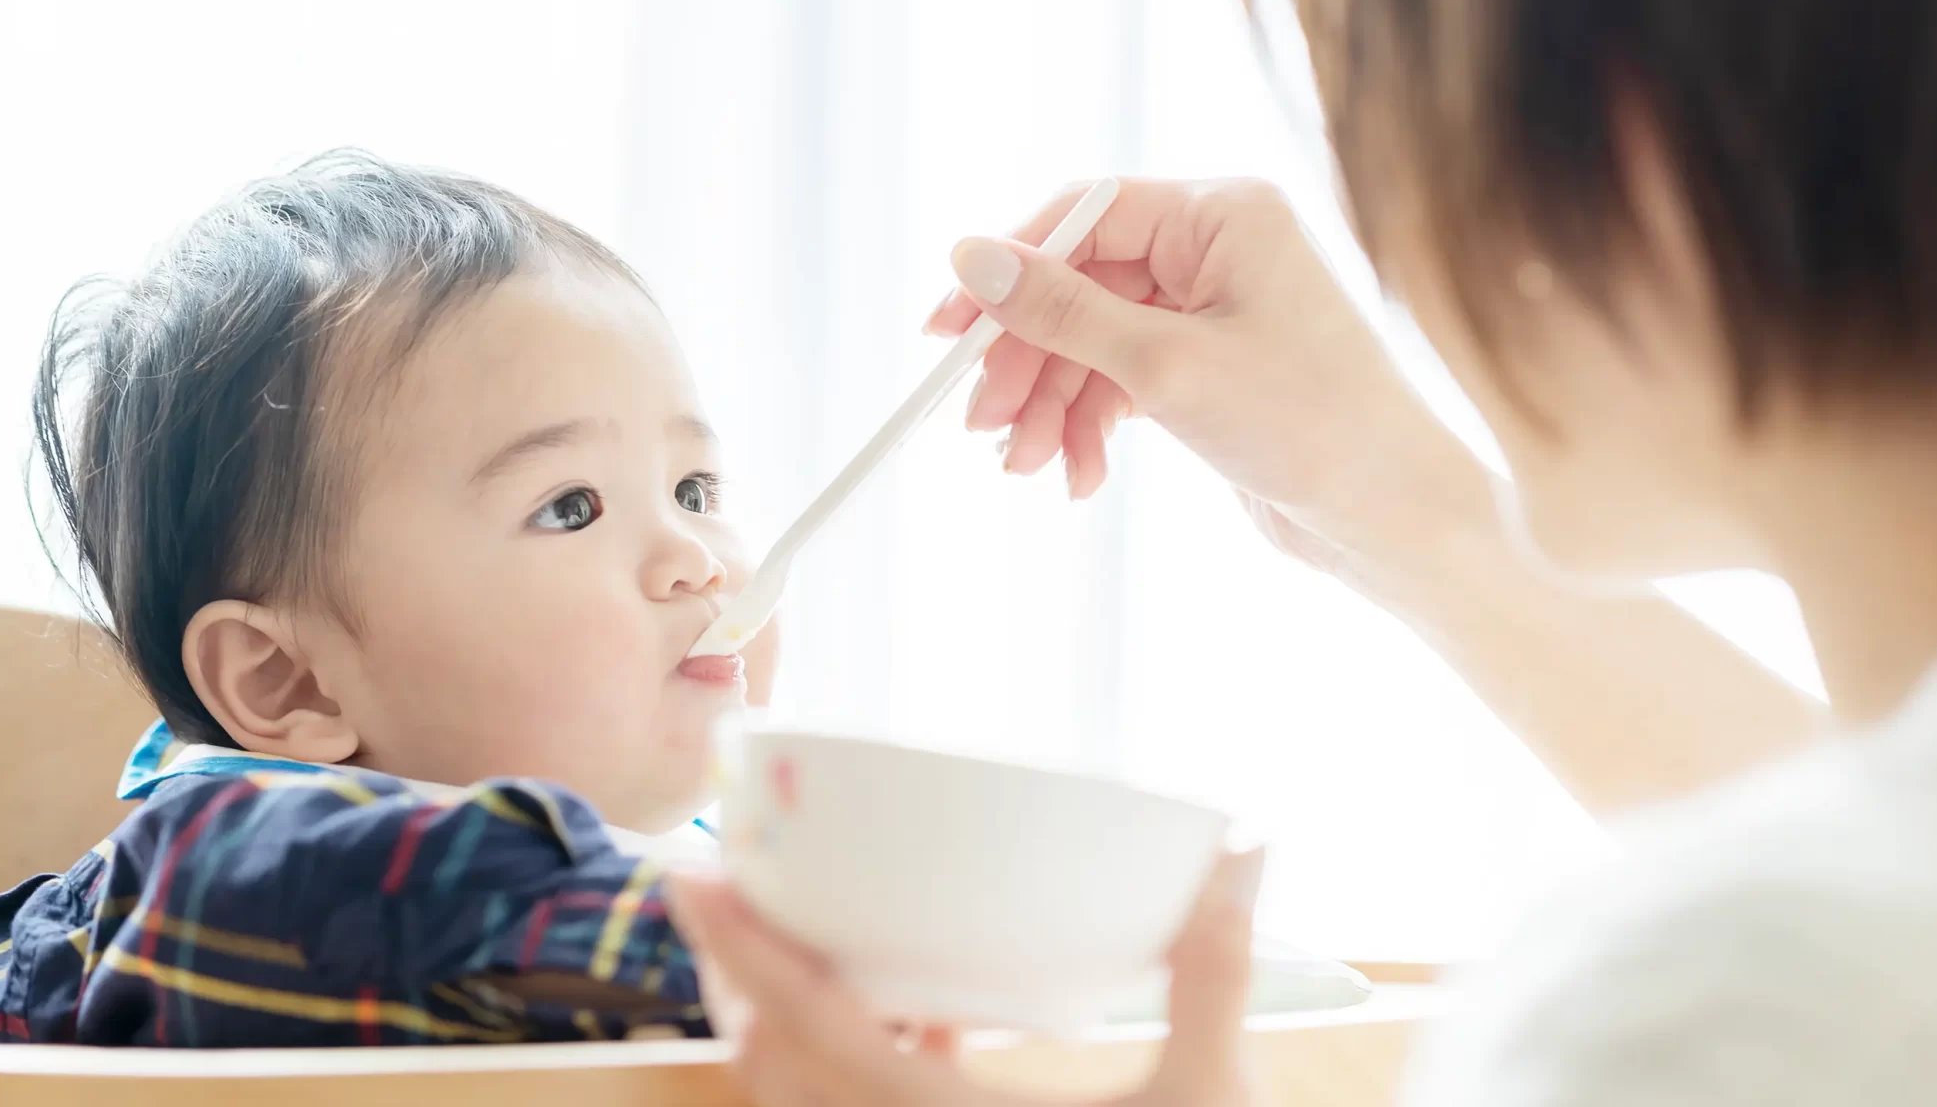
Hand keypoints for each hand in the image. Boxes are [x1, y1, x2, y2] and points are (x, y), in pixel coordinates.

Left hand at [667, 849, 1265, 1106]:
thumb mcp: (1209, 1098)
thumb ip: (1213, 978)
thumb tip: (1243, 856)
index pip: (812, 1028)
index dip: (744, 951)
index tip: (694, 879)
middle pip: (772, 1067)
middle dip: (744, 980)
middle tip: (748, 893)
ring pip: (801, 1104)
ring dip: (792, 1028)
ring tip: (823, 950)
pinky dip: (854, 1067)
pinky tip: (927, 1023)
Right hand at [930, 178, 1489, 589]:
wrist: (1398, 518)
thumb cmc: (1310, 425)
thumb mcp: (1167, 367)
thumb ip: (1062, 312)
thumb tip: (970, 258)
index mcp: (1224, 214)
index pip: (1084, 215)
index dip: (1008, 270)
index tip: (947, 329)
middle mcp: (1221, 249)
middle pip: (1081, 285)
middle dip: (1029, 359)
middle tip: (982, 424)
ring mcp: (1216, 311)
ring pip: (1096, 342)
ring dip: (1054, 406)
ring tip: (1029, 468)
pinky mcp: (1213, 370)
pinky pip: (1125, 381)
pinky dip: (1093, 426)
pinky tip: (1078, 477)